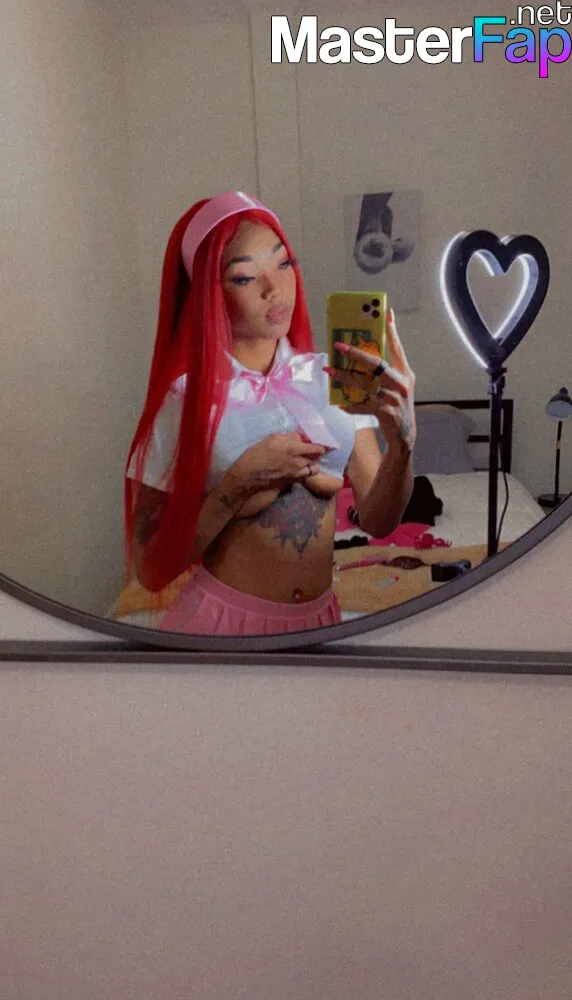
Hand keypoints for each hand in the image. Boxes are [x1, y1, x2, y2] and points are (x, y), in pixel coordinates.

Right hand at [230, 433, 325, 491]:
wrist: (248, 476)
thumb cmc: (256, 455)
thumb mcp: (271, 439)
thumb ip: (288, 437)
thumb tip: (299, 437)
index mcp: (294, 449)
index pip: (316, 448)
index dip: (320, 445)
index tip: (320, 443)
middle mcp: (298, 462)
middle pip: (316, 458)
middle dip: (316, 454)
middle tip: (312, 450)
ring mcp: (296, 473)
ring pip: (313, 469)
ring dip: (312, 463)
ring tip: (306, 460)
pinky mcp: (292, 481)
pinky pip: (305, 475)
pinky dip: (305, 472)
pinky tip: (299, 468)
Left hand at [323, 307, 415, 450]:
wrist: (405, 434)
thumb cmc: (397, 405)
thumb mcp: (398, 385)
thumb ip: (386, 371)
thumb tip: (362, 355)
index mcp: (405, 373)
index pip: (397, 348)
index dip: (391, 331)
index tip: (386, 313)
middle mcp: (401, 383)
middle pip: (376, 363)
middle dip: (356, 353)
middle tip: (338, 346)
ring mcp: (393, 398)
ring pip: (364, 384)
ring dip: (344, 377)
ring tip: (329, 371)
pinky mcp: (385, 413)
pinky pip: (363, 406)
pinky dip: (350, 405)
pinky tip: (340, 404)